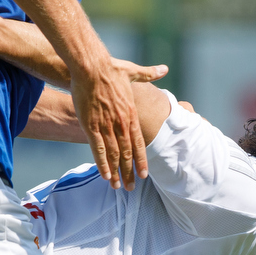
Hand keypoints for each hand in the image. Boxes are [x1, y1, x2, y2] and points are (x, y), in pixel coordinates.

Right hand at [73, 59, 145, 188]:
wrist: (91, 66)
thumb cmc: (111, 68)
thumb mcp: (133, 71)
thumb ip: (149, 73)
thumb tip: (164, 69)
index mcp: (131, 114)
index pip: (139, 143)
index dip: (141, 160)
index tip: (144, 174)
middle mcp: (121, 123)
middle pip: (127, 153)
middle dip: (130, 172)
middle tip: (132, 188)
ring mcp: (106, 125)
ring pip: (113, 155)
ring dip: (116, 172)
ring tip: (119, 187)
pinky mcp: (91, 125)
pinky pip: (97, 149)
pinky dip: (102, 163)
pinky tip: (105, 175)